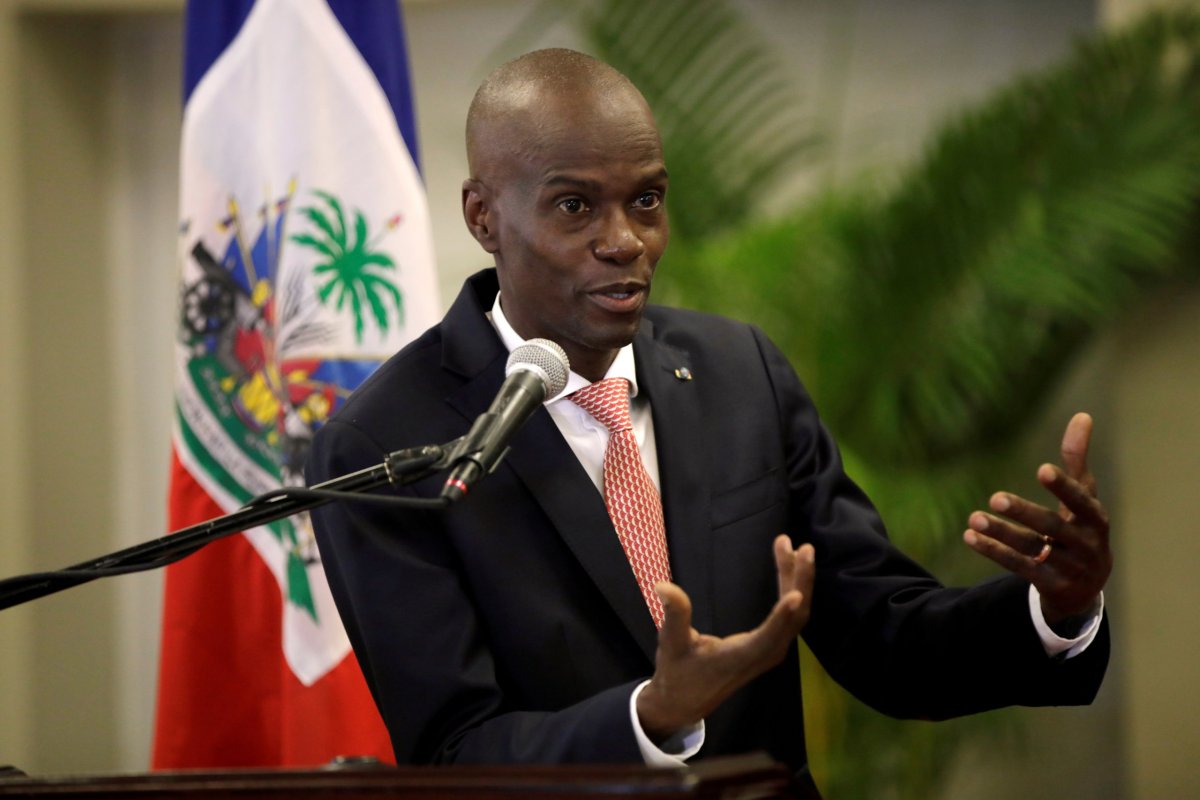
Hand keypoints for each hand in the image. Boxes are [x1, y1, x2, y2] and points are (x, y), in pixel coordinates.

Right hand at [636, 535, 813, 739]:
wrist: (686, 701)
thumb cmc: (678, 672)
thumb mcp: (671, 643)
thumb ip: (674, 614)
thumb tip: (662, 586)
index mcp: (741, 656)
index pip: (768, 636)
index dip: (782, 616)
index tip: (795, 593)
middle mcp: (764, 655)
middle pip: (793, 618)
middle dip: (799, 581)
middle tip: (803, 547)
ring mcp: (771, 651)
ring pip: (796, 616)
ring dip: (798, 581)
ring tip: (797, 548)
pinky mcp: (771, 646)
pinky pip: (790, 618)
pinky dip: (793, 591)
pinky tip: (789, 569)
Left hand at [963, 412, 1111, 625]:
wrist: (1086, 585)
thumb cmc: (1081, 527)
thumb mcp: (1083, 496)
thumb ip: (1077, 459)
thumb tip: (1083, 415)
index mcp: (1095, 519)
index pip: (1081, 501)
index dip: (1063, 487)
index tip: (1042, 469)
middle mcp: (1085, 544)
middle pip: (1052, 527)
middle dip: (1024, 513)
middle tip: (995, 498)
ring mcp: (1068, 568)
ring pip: (1031, 549)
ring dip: (1001, 534)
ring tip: (973, 518)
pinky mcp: (1049, 584)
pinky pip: (1019, 567)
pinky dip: (993, 551)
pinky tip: (970, 537)